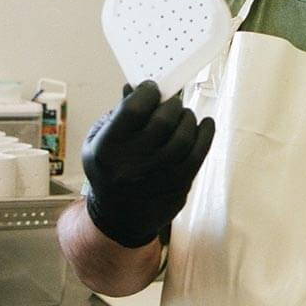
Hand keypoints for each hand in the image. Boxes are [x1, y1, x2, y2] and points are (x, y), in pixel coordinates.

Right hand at [82, 80, 214, 247]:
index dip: (147, 91)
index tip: (152, 88)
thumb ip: (119, 113)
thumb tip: (136, 86)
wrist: (118, 219)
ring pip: (184, 136)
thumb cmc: (109, 171)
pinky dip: (206, 133)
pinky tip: (204, 124)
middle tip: (171, 103)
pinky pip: (199, 153)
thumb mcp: (100, 141)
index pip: (134, 109)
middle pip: (163, 120)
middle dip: (171, 104)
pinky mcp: (178, 185)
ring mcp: (158, 176)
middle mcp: (133, 163)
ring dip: (188, 118)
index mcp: (107, 148)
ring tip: (183, 116)